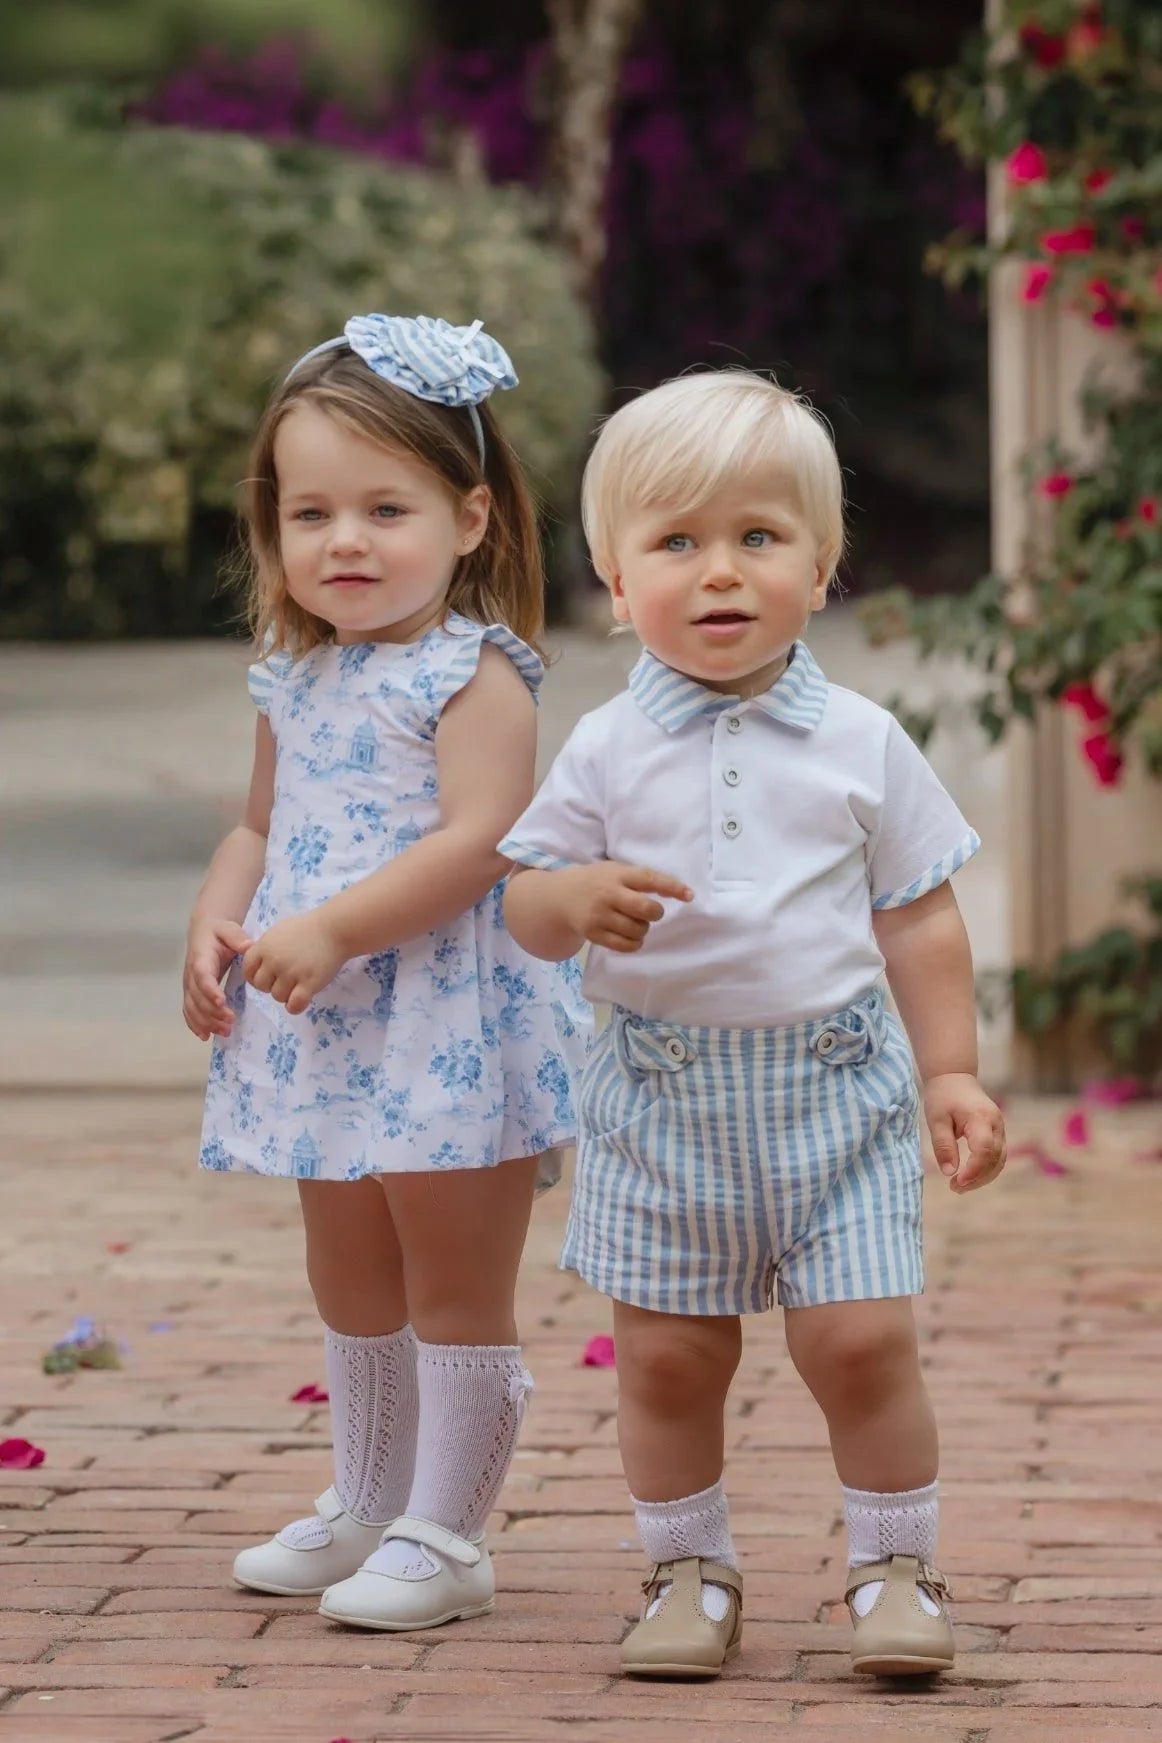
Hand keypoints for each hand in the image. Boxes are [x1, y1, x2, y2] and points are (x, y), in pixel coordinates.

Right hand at [182, 918, 251, 1040]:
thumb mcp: (229, 929)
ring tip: (225, 1032)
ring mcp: (189, 985)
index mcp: (201, 958)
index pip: (202, 976)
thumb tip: (248, 946)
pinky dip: (195, 1024)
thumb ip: (237, 937)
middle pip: (197, 997)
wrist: (204, 931)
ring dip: (206, 1022)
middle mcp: (191, 974)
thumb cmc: (219, 931)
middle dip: (212, 1012)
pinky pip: (189, 1010)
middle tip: (231, 1021)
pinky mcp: (191, 992)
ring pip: (192, 1007)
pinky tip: (205, 1036)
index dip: (209, 990)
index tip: (222, 1002)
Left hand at [242, 910, 347, 1013]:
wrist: (334, 929)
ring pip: (278, 997)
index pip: (248, 971)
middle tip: (286, 979)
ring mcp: (291, 972)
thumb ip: (265, 947)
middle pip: (261, 986)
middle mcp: (274, 960)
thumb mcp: (278, 932)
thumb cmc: (307, 928)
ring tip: (299, 984)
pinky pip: (294, 1005)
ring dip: (287, 994)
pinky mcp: (309, 983)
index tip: (269, 975)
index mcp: (264, 947)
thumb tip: (256, 963)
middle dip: (272, 985)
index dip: (256, 976)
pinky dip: (296, 1006)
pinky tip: (303, 997)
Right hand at [558, 862, 692, 953]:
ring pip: (637, 929)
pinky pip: (624, 945)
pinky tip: (630, 936)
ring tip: (635, 923)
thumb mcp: (614, 871)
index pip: (649, 879)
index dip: (672, 887)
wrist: (558, 897)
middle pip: (646, 908)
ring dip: (643, 929)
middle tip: (652, 912)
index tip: (689, 895)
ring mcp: (599, 915)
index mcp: (616, 874)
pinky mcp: (593, 933)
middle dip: (655, 913)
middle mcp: (608, 894)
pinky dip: (634, 943)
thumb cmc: (595, 882)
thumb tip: (678, 891)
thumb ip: (639, 879)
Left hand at [924, 1073, 1006, 1192]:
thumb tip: (949, 1172)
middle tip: (954, 1188)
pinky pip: (997, 1156)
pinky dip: (985, 1170)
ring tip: (959, 1186)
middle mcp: (996, 1124)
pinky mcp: (998, 1133)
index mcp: (980, 1118)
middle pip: (995, 1159)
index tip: (956, 1182)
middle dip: (977, 1178)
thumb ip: (943, 1145)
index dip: (973, 1170)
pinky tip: (968, 1177)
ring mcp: (1000, 1128)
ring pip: (999, 1161)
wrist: (954, 1077)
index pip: (984, 1150)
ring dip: (982, 1177)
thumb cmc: (943, 1096)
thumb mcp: (936, 1120)